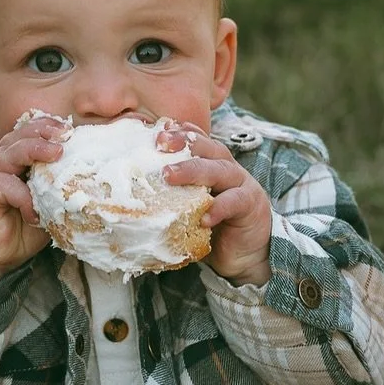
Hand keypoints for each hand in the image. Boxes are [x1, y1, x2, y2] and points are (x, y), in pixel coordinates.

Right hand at [0, 112, 65, 287]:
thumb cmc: (17, 236)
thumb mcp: (45, 210)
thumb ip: (55, 193)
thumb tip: (84, 182)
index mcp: (12, 165)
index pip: (27, 136)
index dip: (46, 129)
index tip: (69, 131)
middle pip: (17, 137)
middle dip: (42, 132)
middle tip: (65, 135)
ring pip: (8, 153)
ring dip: (34, 150)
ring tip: (56, 153)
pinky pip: (3, 184)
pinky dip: (23, 196)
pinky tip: (34, 213)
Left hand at [157, 121, 272, 284]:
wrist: (245, 253)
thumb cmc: (212, 228)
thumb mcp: (189, 207)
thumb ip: (172, 195)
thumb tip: (132, 192)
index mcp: (212, 164)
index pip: (198, 139)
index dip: (180, 132)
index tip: (158, 130)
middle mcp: (227, 169)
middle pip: (207, 148)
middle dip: (184, 142)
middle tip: (160, 144)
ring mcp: (242, 185)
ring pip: (220, 170)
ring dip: (194, 170)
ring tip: (170, 175)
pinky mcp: (251, 206)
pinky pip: (235, 202)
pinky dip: (219, 208)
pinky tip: (204, 217)